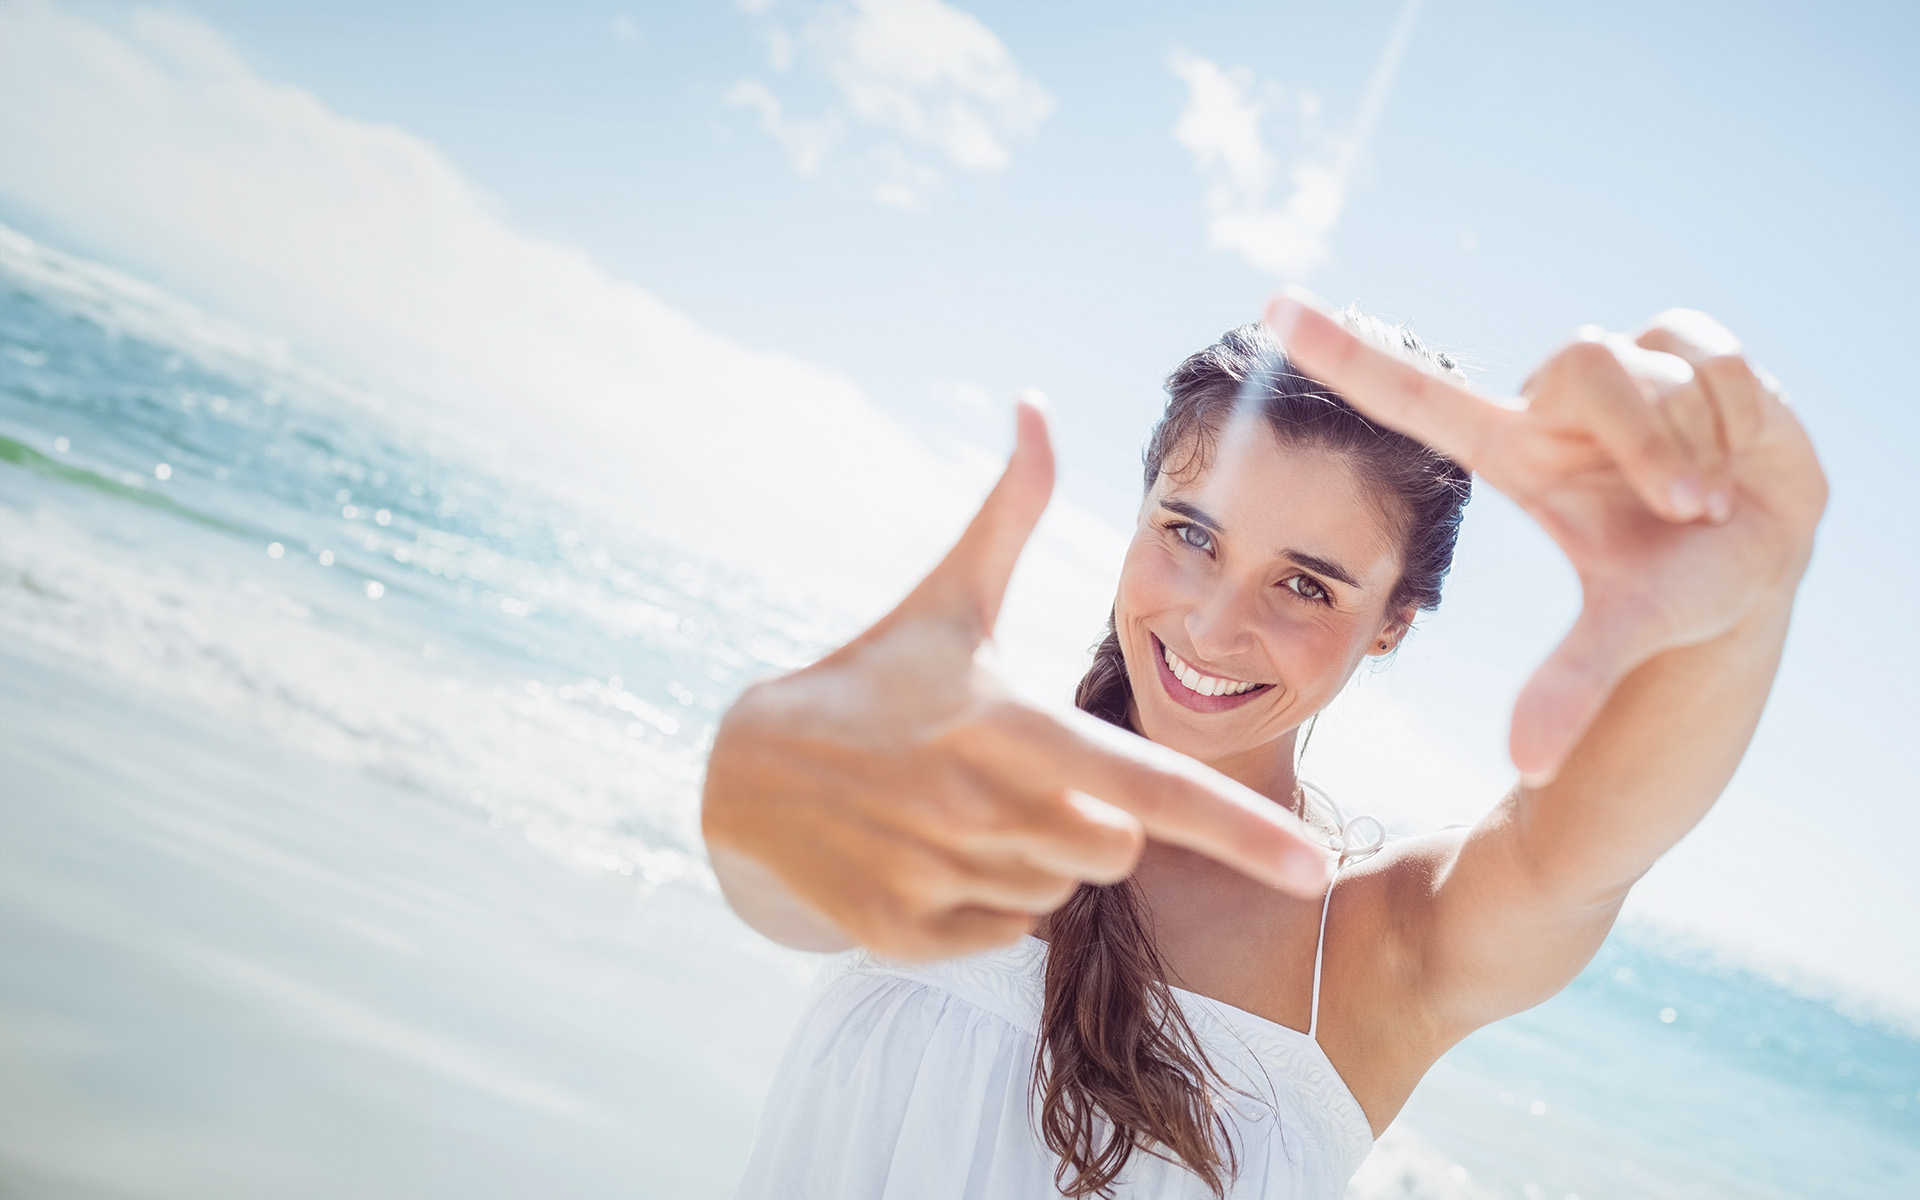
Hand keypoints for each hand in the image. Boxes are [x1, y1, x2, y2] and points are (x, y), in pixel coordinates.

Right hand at [702, 396, 1330, 960]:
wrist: (749, 770)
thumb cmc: (876, 676)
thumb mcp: (948, 597)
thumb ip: (1011, 509)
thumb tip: (1036, 404)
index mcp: (1009, 727)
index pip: (1151, 788)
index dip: (1241, 830)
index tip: (1315, 870)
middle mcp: (980, 808)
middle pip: (1119, 847)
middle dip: (1097, 816)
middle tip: (1024, 774)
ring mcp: (939, 876)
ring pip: (1062, 891)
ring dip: (1042, 857)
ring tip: (972, 807)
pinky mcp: (903, 933)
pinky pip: (1007, 933)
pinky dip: (991, 901)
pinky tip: (939, 852)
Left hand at [1268, 294, 1826, 784]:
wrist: (1767, 556)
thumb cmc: (1676, 586)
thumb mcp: (1626, 627)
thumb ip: (1571, 683)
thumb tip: (1531, 764)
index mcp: (1514, 450)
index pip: (1413, 392)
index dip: (1344, 354)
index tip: (1272, 307)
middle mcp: (1555, 401)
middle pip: (1583, 361)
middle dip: (1649, 444)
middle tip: (1687, 510)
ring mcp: (1621, 366)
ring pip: (1653, 363)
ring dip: (1698, 441)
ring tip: (1708, 496)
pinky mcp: (1686, 344)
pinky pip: (1714, 355)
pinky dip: (1742, 415)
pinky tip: (1741, 451)